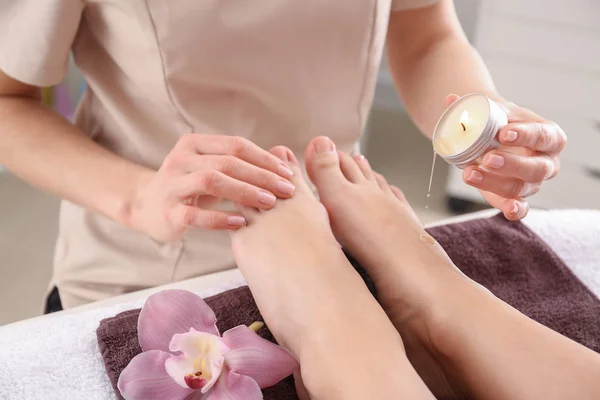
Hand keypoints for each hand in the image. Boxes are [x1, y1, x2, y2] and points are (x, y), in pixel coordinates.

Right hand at [129, 134, 295, 240]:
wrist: (147, 207)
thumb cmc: (191, 188)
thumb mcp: (212, 169)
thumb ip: (240, 164)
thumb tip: (285, 160)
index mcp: (194, 144)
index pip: (236, 145)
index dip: (264, 158)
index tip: (288, 173)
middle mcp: (180, 159)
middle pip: (227, 162)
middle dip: (260, 176)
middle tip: (285, 190)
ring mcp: (171, 185)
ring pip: (211, 181)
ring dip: (244, 192)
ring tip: (268, 203)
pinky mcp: (168, 212)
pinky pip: (195, 215)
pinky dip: (220, 218)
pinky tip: (240, 222)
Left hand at [445, 94, 566, 219]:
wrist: (488, 138)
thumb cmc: (495, 122)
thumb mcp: (488, 110)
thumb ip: (470, 105)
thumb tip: (451, 100)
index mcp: (548, 135)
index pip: (543, 136)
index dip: (526, 135)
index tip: (504, 132)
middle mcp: (547, 162)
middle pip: (536, 167)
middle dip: (512, 164)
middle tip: (488, 157)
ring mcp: (533, 183)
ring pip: (522, 188)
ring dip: (496, 182)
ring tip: (470, 173)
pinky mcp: (517, 198)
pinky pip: (522, 209)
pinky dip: (516, 210)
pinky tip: (509, 209)